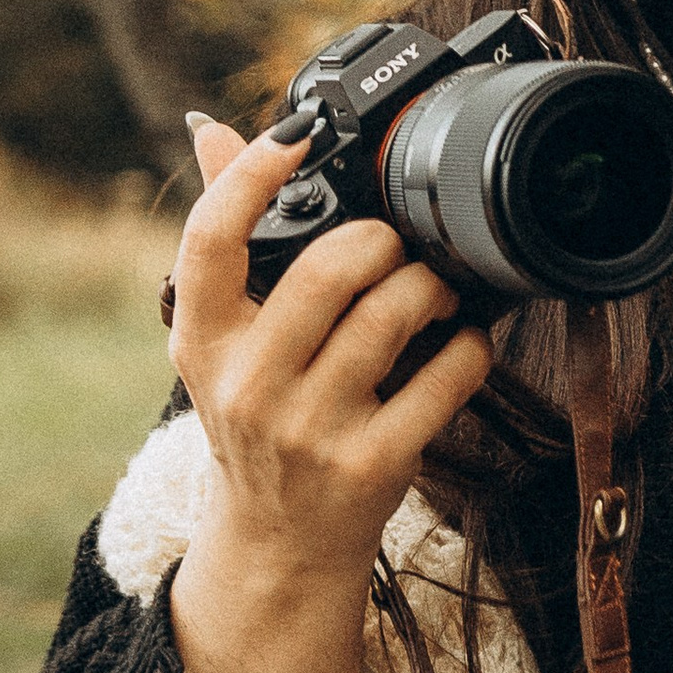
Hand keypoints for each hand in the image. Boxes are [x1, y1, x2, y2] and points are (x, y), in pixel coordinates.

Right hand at [168, 116, 492, 575]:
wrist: (279, 541)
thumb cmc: (257, 415)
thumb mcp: (220, 338)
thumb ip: (223, 236)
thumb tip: (209, 130)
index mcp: (202, 339)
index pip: (211, 239)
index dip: (251, 174)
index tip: (297, 133)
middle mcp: (247, 385)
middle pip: (326, 270)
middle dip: (379, 240)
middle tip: (394, 246)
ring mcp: (310, 430)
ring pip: (391, 316)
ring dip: (429, 285)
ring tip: (432, 289)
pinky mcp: (372, 464)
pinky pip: (444, 377)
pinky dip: (470, 345)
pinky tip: (465, 340)